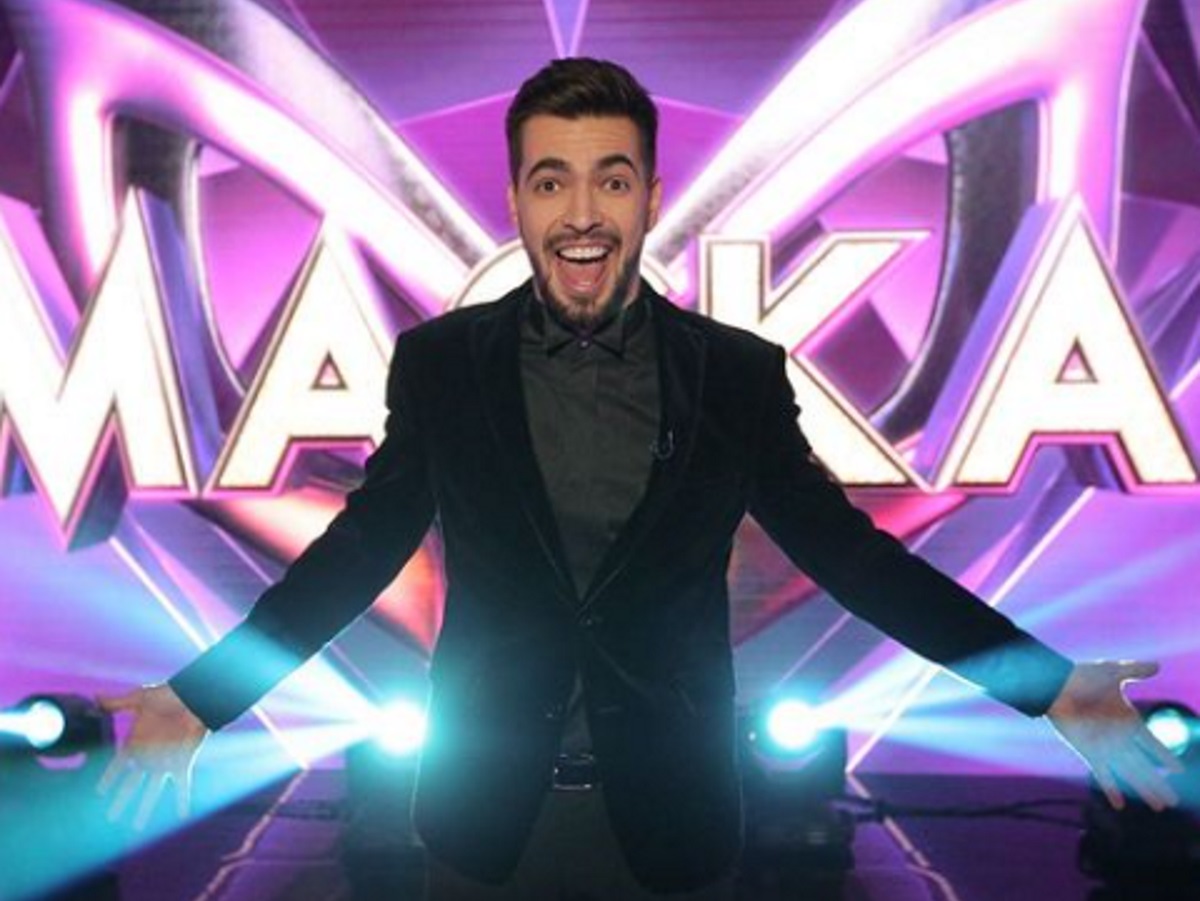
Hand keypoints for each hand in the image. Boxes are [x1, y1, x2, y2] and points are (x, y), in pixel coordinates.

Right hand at [97, 683, 208, 829]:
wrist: (196, 696)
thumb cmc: (169, 694)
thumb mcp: (140, 698)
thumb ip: (117, 703)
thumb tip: (94, 699)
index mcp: (136, 743)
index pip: (117, 767)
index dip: (108, 779)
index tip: (99, 793)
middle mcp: (149, 757)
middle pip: (131, 785)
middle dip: (121, 801)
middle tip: (110, 818)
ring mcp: (165, 762)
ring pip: (152, 791)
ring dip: (145, 808)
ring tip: (137, 826)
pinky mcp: (182, 763)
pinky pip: (182, 786)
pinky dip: (183, 800)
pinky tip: (182, 815)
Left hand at [1046, 660, 1182, 810]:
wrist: (1055, 687)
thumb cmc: (1082, 677)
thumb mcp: (1112, 672)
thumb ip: (1135, 671)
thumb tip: (1157, 666)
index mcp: (1128, 720)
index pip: (1152, 744)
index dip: (1165, 756)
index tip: (1178, 770)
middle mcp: (1119, 738)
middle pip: (1145, 766)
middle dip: (1159, 783)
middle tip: (1173, 801)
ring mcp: (1104, 747)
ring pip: (1130, 774)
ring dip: (1144, 790)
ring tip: (1160, 807)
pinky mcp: (1088, 753)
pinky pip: (1102, 775)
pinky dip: (1110, 789)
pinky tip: (1119, 804)